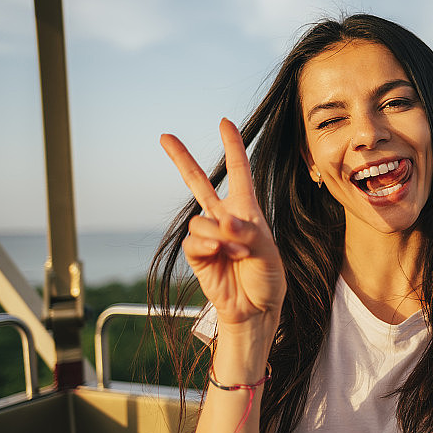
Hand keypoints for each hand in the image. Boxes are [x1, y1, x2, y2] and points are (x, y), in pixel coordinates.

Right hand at [160, 119, 285, 337]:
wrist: (256, 309)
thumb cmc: (268, 278)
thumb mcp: (268, 252)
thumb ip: (248, 232)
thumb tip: (224, 221)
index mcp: (247, 209)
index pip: (239, 171)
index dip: (233, 146)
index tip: (224, 122)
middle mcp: (225, 217)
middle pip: (198, 182)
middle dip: (181, 159)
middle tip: (164, 136)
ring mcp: (209, 235)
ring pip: (200, 220)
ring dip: (219, 235)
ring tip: (238, 252)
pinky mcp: (197, 254)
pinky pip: (194, 240)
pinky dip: (208, 245)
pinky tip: (220, 254)